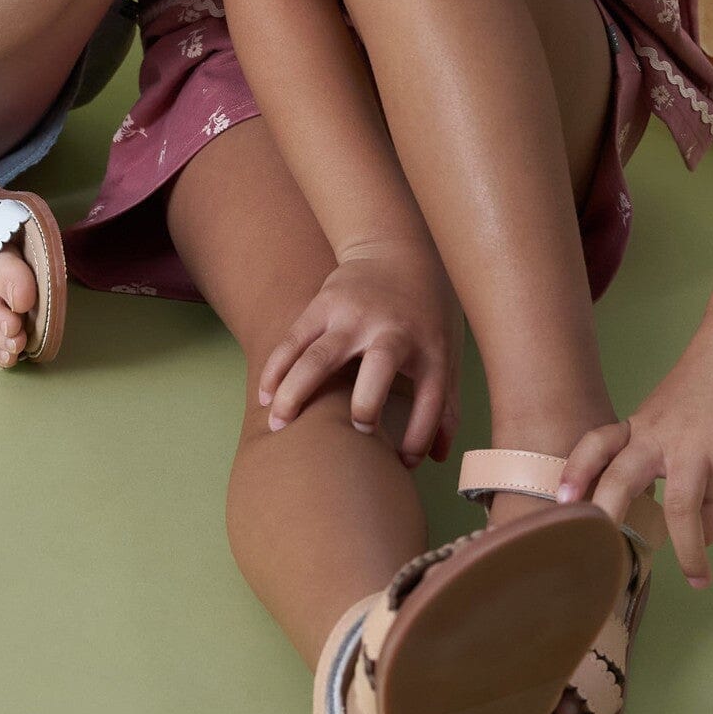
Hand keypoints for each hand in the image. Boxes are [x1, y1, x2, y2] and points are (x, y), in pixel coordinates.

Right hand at [258, 242, 461, 465]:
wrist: (397, 251)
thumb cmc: (426, 315)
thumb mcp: (448, 354)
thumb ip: (446, 406)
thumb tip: (441, 459)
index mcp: (431, 348)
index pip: (432, 398)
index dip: (419, 436)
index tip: (402, 462)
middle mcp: (392, 331)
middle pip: (378, 366)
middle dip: (366, 403)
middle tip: (357, 429)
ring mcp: (354, 315)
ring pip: (319, 354)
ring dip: (295, 390)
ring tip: (276, 425)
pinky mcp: (323, 304)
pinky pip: (294, 339)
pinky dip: (276, 368)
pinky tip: (264, 396)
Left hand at [556, 311, 712, 586]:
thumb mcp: (689, 426)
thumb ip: (694, 480)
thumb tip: (705, 533)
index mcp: (644, 425)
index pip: (597, 445)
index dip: (576, 470)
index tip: (559, 501)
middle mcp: (661, 432)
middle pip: (623, 475)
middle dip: (612, 515)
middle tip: (607, 558)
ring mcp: (697, 439)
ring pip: (680, 502)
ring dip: (689, 547)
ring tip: (698, 581)